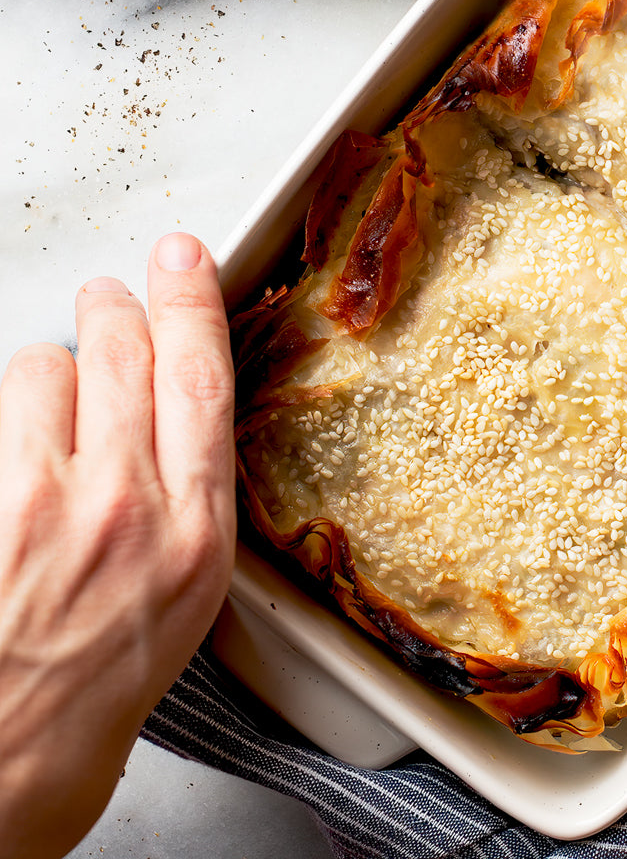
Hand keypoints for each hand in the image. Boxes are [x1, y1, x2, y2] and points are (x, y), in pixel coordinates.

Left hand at [0, 234, 234, 858]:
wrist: (4, 773)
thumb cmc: (91, 699)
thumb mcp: (182, 598)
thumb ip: (182, 503)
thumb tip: (165, 425)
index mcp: (194, 533)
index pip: (203, 377)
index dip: (193, 301)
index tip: (185, 258)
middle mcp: (126, 507)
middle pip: (125, 350)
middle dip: (115, 309)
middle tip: (110, 301)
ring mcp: (43, 504)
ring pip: (48, 367)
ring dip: (52, 371)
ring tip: (54, 404)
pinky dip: (7, 414)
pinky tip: (18, 449)